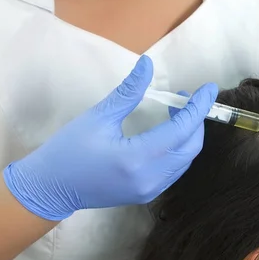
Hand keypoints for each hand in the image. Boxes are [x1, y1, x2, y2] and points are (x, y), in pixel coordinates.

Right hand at [3, 55, 217, 220]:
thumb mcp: (98, 117)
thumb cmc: (68, 150)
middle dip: (196, 121)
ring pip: (184, 161)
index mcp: (138, 158)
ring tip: (176, 112)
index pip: (181, 130)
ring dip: (188, 136)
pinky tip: (168, 134)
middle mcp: (151, 178)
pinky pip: (174, 170)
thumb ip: (128, 92)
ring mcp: (151, 190)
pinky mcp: (147, 195)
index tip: (208, 88)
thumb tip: (147, 64)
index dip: (198, 107)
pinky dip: (178, 150)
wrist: (50, 189)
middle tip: (186, 99)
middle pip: (190, 148)